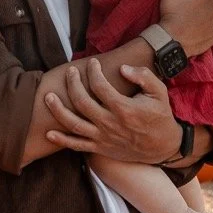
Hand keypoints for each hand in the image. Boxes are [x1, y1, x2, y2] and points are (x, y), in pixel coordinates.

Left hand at [44, 59, 180, 162]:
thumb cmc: (160, 116)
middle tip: (70, 72)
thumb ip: (143, 76)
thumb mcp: (159, 92)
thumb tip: (123, 68)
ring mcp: (103, 137)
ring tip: (48, 96)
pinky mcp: (100, 148)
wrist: (163, 147)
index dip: (93, 72)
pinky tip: (49, 132)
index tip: (92, 63)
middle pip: (82, 102)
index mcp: (124, 108)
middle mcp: (110, 123)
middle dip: (72, 84)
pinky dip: (62, 140)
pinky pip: (77, 146)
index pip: (100, 86)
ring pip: (74, 124)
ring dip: (58, 110)